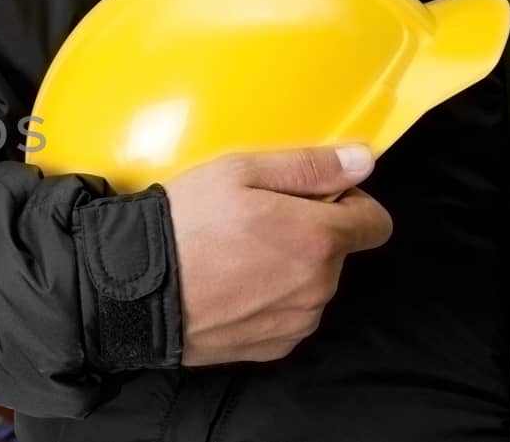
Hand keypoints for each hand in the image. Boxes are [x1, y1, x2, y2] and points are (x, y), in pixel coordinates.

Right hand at [166, 145, 392, 365]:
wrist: (134, 290)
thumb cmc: (183, 225)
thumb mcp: (239, 173)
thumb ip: (310, 166)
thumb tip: (363, 162)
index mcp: (319, 238)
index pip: (376, 222)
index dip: (347, 203)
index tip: (309, 199)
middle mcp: (319, 286)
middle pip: (337, 253)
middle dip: (307, 235)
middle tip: (253, 224)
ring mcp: (296, 321)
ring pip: (311, 286)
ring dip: (288, 271)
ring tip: (234, 258)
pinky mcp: (272, 347)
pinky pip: (288, 316)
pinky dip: (268, 302)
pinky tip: (230, 288)